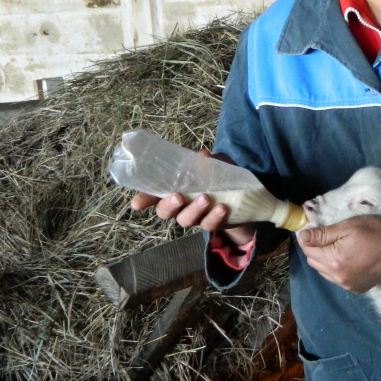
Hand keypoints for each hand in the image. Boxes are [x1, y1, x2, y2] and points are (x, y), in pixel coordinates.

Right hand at [129, 150, 256, 246]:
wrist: (244, 200)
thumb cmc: (220, 178)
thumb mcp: (216, 165)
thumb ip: (208, 161)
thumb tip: (202, 155)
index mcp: (175, 189)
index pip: (153, 195)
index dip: (144, 199)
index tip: (137, 203)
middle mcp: (180, 206)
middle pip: (165, 211)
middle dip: (169, 205)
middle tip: (178, 196)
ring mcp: (195, 217)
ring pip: (185, 220)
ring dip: (194, 210)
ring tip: (206, 198)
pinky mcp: (211, 224)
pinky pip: (209, 224)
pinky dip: (214, 217)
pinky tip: (222, 208)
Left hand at [297, 215, 380, 292]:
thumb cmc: (377, 232)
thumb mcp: (349, 226)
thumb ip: (323, 233)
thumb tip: (302, 236)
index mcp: (333, 260)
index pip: (308, 249)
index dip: (307, 237)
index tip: (312, 228)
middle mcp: (338, 277)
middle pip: (314, 261)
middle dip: (315, 248)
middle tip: (325, 235)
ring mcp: (347, 285)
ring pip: (324, 272)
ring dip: (324, 260)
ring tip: (336, 246)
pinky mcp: (357, 289)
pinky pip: (337, 279)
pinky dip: (336, 269)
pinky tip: (346, 258)